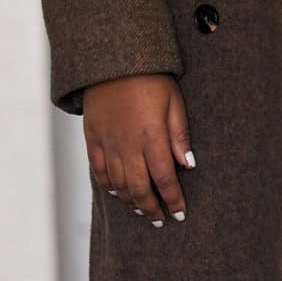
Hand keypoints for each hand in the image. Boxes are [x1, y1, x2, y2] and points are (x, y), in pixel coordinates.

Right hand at [83, 73, 193, 224]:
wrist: (114, 60)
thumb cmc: (149, 78)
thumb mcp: (174, 103)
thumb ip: (180, 136)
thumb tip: (188, 165)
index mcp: (152, 137)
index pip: (165, 179)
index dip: (173, 200)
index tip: (179, 213)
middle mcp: (129, 145)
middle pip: (139, 189)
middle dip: (151, 208)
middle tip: (160, 220)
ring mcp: (109, 143)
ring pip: (118, 184)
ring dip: (130, 201)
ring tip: (141, 209)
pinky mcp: (93, 138)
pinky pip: (99, 170)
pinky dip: (108, 185)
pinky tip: (116, 192)